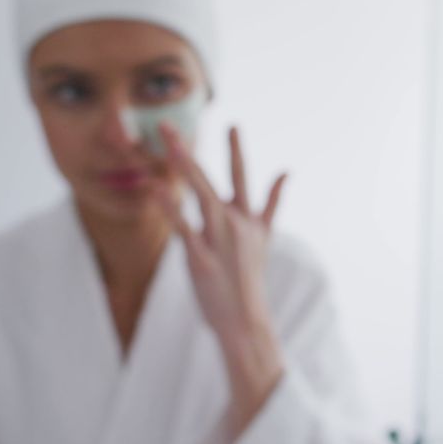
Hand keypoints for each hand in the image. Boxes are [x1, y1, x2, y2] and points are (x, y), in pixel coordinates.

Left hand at [157, 124, 287, 438]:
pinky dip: (171, 207)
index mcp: (248, 218)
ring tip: (164, 146)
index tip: (232, 124)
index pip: (242, 176)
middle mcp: (235, 223)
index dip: (236, 149)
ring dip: (182, 169)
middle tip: (167, 126)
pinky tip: (156, 188)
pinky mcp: (203, 259)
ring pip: (200, 196)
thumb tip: (286, 171)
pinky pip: (185, 228)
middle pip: (211, 180)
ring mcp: (220, 240)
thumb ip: (273, 202)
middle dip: (187, 152)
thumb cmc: (251, 278)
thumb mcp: (265, 236)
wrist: (247, 319)